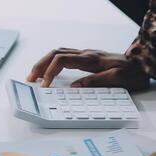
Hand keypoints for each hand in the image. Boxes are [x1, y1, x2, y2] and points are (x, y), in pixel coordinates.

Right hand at [26, 48, 149, 90]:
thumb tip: (75, 86)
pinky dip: (51, 63)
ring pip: (57, 53)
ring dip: (43, 63)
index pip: (62, 60)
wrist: (140, 64)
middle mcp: (85, 54)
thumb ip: (96, 81)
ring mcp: (84, 55)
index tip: (44, 85)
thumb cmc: (132, 72)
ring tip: (34, 75)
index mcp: (90, 59)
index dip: (49, 72)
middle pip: (55, 53)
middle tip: (30, 78)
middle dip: (40, 65)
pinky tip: (48, 71)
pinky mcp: (85, 58)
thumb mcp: (118, 79)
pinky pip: (63, 56)